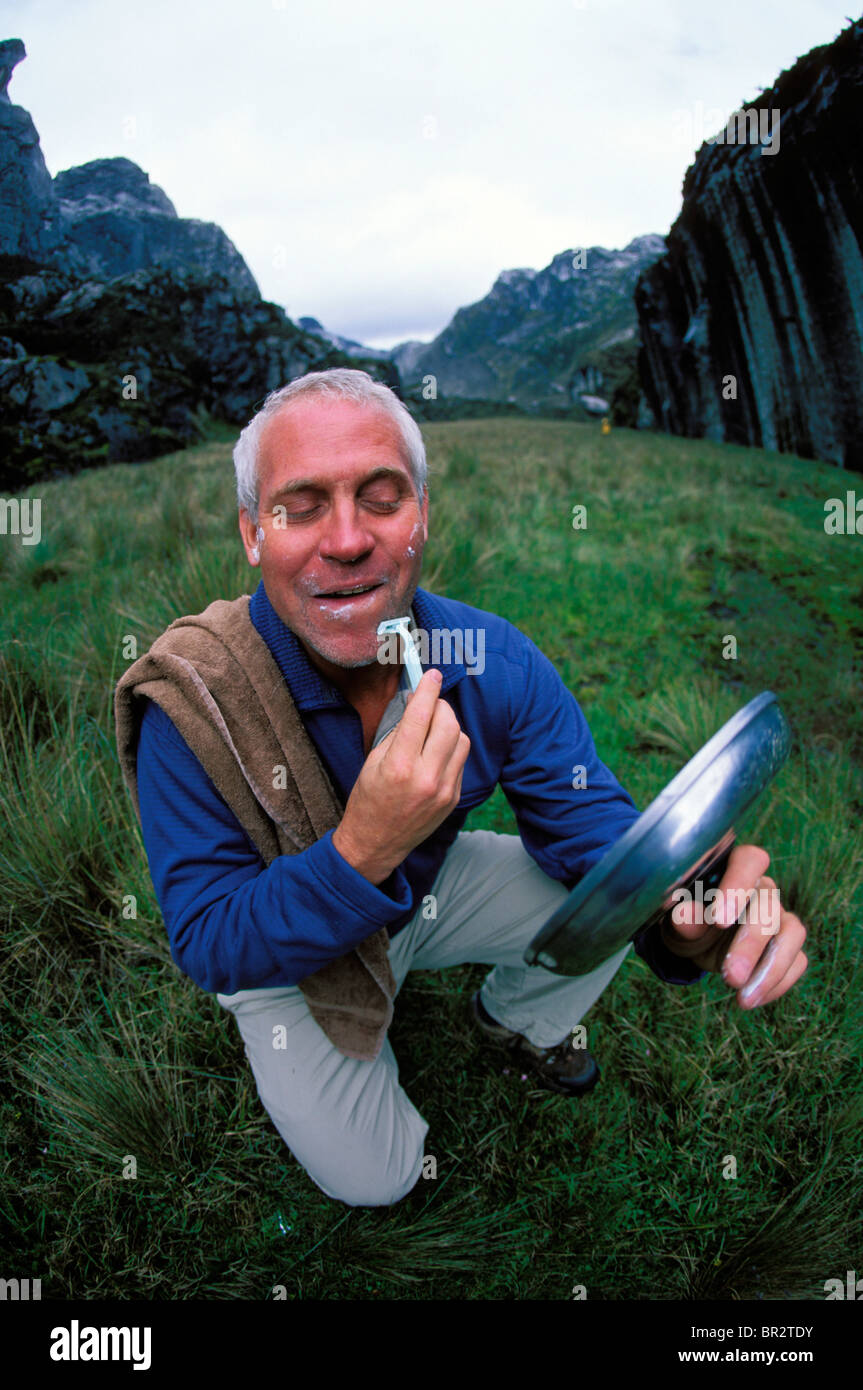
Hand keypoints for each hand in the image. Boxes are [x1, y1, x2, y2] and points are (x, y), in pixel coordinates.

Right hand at [332, 668, 470, 884]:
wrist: (376, 843)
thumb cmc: (368, 800)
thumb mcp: (372, 762)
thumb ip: (397, 732)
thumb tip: (416, 705)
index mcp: (399, 766)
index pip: (421, 716)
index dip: (428, 690)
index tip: (432, 675)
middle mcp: (426, 778)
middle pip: (448, 724)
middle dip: (441, 706)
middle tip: (429, 703)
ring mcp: (444, 790)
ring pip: (461, 740)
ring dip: (449, 726)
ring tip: (432, 727)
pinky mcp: (453, 798)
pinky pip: (460, 760)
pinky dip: (451, 747)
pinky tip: (435, 751)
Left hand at [664, 844, 808, 1008]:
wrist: (699, 942)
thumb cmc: (690, 920)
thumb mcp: (679, 921)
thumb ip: (683, 917)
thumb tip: (683, 913)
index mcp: (735, 867)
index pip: (749, 861)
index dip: (738, 886)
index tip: (719, 920)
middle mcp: (763, 888)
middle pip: (769, 906)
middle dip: (751, 944)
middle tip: (731, 976)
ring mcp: (781, 916)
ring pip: (792, 933)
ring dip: (771, 969)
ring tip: (744, 997)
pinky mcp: (789, 946)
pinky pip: (798, 961)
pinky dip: (776, 984)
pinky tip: (749, 998)